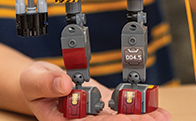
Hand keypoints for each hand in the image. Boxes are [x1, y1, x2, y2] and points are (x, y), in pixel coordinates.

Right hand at [20, 61, 170, 120]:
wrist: (42, 82)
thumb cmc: (35, 83)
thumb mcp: (33, 78)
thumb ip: (46, 82)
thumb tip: (64, 83)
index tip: (124, 120)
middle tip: (154, 119)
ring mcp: (96, 117)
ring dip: (142, 120)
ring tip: (161, 116)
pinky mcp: (105, 108)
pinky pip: (124, 112)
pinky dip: (140, 111)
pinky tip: (157, 111)